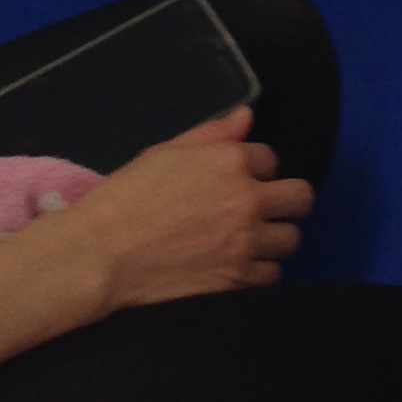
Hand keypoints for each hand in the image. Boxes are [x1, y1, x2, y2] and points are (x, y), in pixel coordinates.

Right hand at [65, 108, 311, 307]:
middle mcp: (248, 200)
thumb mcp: (166, 152)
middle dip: (287, 202)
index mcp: (232, 162)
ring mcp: (244, 244)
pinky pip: (271, 276)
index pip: (270, 159)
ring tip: (252, 242)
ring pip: (290, 240)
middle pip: (300, 199)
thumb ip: (213, 134)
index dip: (255, 170)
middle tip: (265, 211)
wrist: (101, 254)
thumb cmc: (127, 198)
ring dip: (274, 239)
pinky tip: (240, 269)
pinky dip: (260, 272)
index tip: (239, 182)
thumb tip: (247, 118)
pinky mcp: (234, 283)